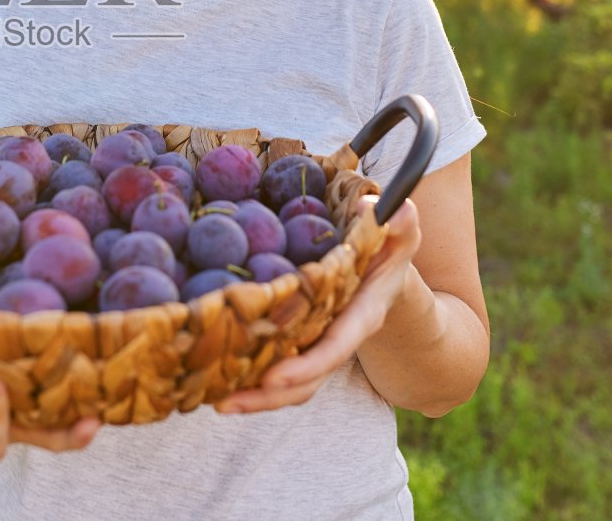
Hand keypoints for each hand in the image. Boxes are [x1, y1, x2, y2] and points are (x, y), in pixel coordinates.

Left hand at [214, 194, 423, 414]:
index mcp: (362, 314)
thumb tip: (377, 209)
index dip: (307, 365)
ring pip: (289, 384)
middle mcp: (338, 337)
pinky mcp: (297, 342)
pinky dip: (247, 378)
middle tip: (223, 401)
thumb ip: (397, 222)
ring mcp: (317, 344)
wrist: (388, 271)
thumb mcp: (398, 232)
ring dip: (252, 397)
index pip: (335, 346)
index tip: (273, 378)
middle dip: (268, 395)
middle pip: (306, 379)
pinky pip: (275, 368)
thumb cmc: (388, 245)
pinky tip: (213, 380)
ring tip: (214, 402)